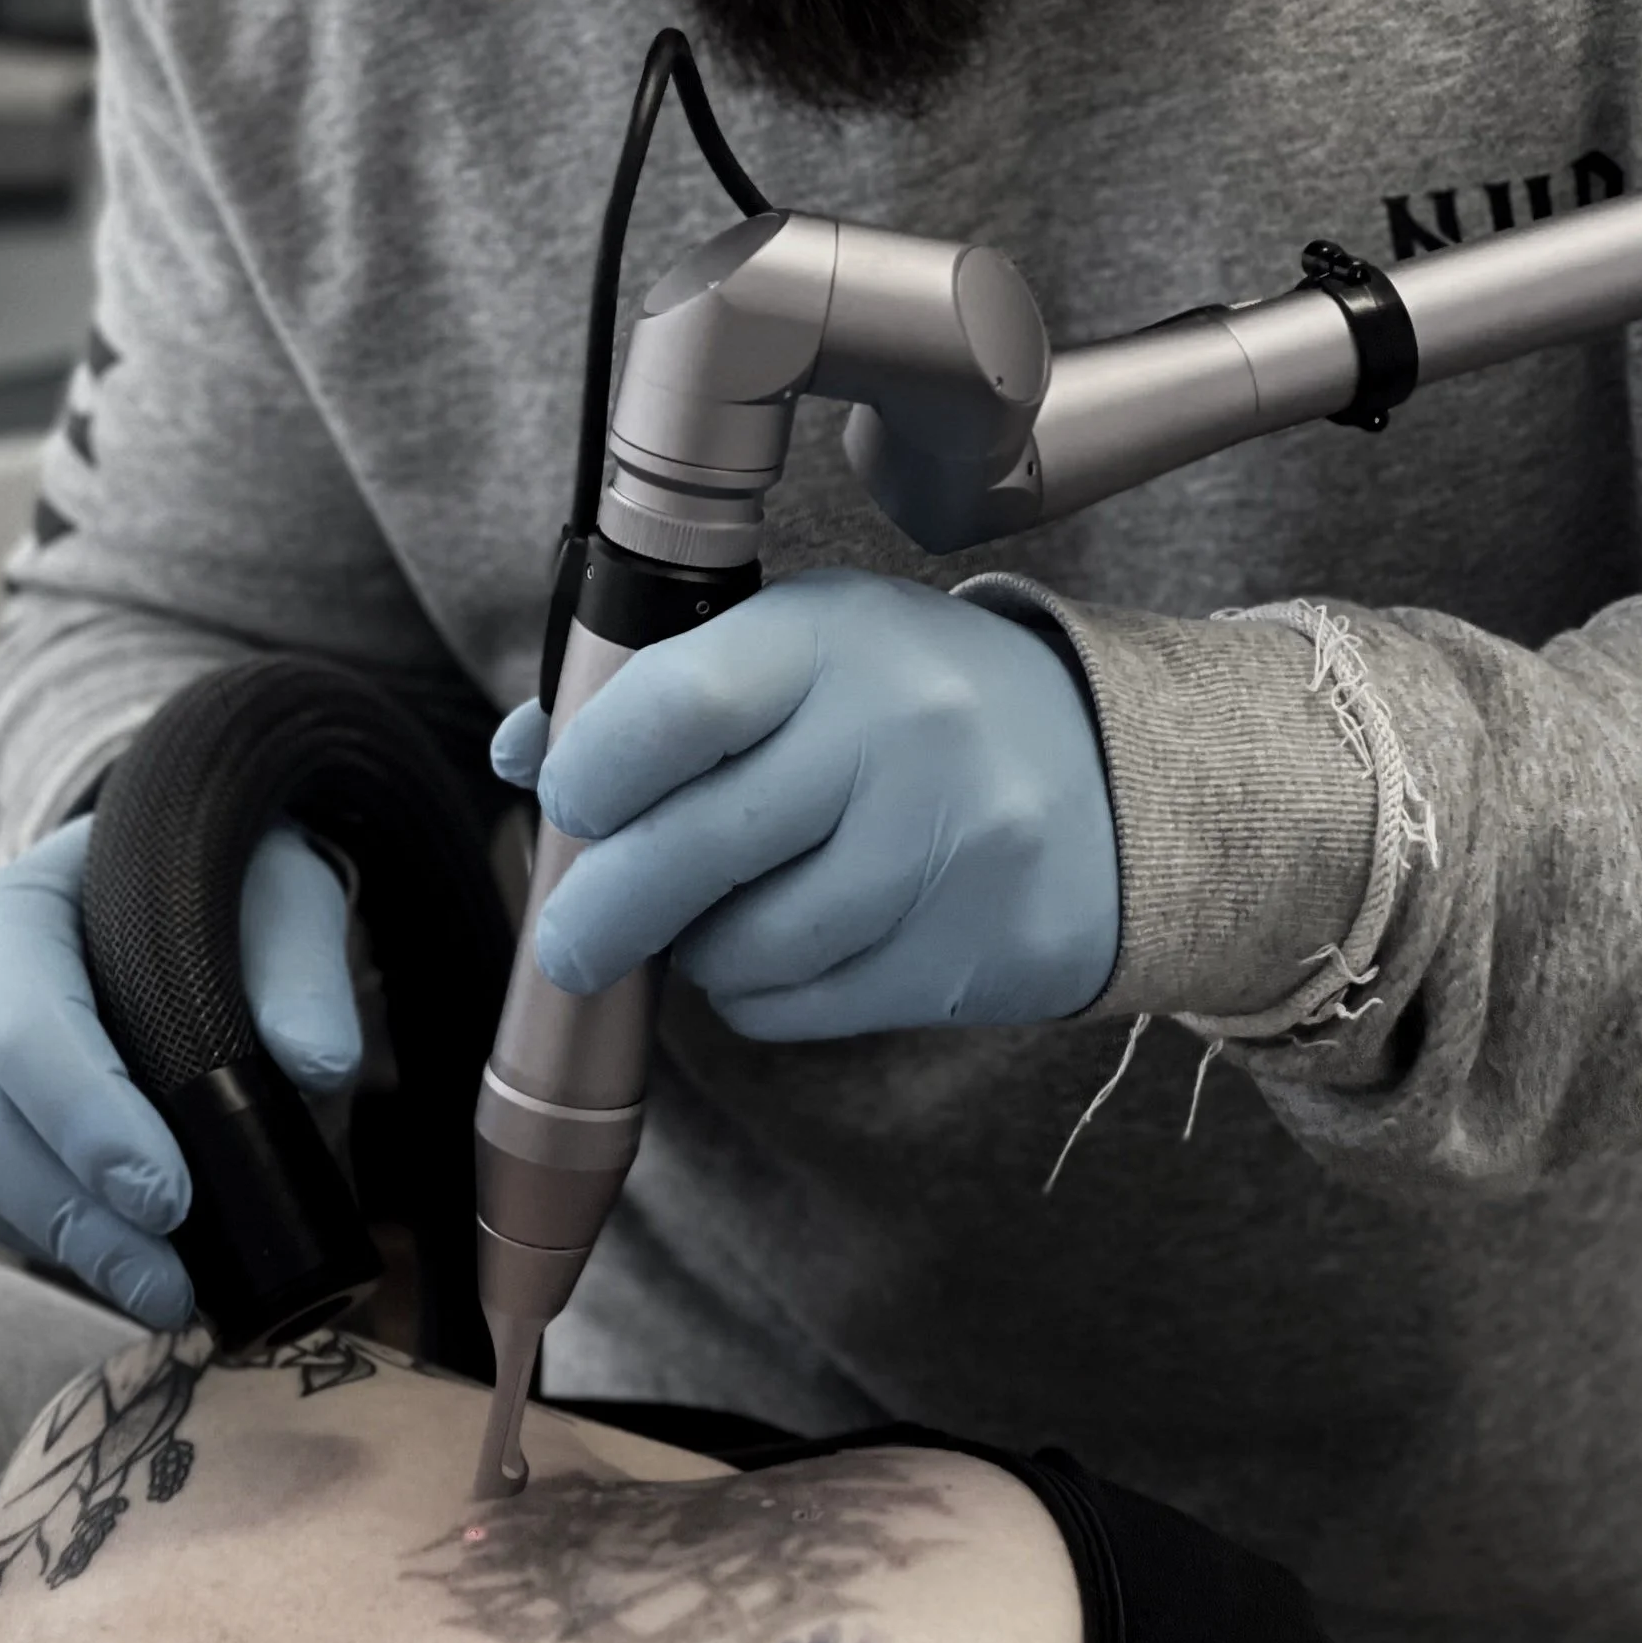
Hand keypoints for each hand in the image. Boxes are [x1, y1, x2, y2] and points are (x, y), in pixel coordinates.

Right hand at [0, 812, 357, 1323]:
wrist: (162, 881)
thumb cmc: (211, 884)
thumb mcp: (274, 896)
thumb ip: (300, 969)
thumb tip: (319, 1065)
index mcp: (1, 918)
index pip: (28, 1030)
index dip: (91, 1123)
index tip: (169, 1200)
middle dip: (81, 1218)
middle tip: (172, 1286)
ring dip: (71, 1248)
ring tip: (168, 1296)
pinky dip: (57, 1240)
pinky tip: (130, 1267)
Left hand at [491, 570, 1119, 1037]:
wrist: (1118, 777)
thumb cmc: (917, 707)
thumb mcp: (808, 649)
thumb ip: (663, 691)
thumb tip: (523, 753)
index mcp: (838, 637)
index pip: (676, 703)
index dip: (592, 771)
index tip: (570, 802)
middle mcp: (897, 733)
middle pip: (690, 849)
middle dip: (599, 912)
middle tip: (570, 943)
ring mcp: (943, 850)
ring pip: (744, 947)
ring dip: (698, 954)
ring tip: (715, 923)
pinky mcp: (970, 952)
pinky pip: (803, 1005)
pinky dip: (762, 995)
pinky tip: (785, 952)